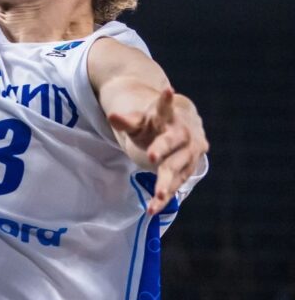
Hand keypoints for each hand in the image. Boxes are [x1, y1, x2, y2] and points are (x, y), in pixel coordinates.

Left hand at [107, 88, 207, 212]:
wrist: (177, 129)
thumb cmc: (153, 123)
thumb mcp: (137, 119)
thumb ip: (125, 120)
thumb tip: (112, 116)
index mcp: (169, 117)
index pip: (166, 108)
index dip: (165, 101)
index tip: (167, 90)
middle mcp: (184, 135)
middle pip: (175, 142)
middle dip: (163, 149)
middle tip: (151, 156)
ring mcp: (188, 154)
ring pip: (178, 168)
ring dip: (167, 181)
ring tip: (158, 194)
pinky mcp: (185, 171)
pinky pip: (175, 185)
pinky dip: (164, 198)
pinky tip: (152, 209)